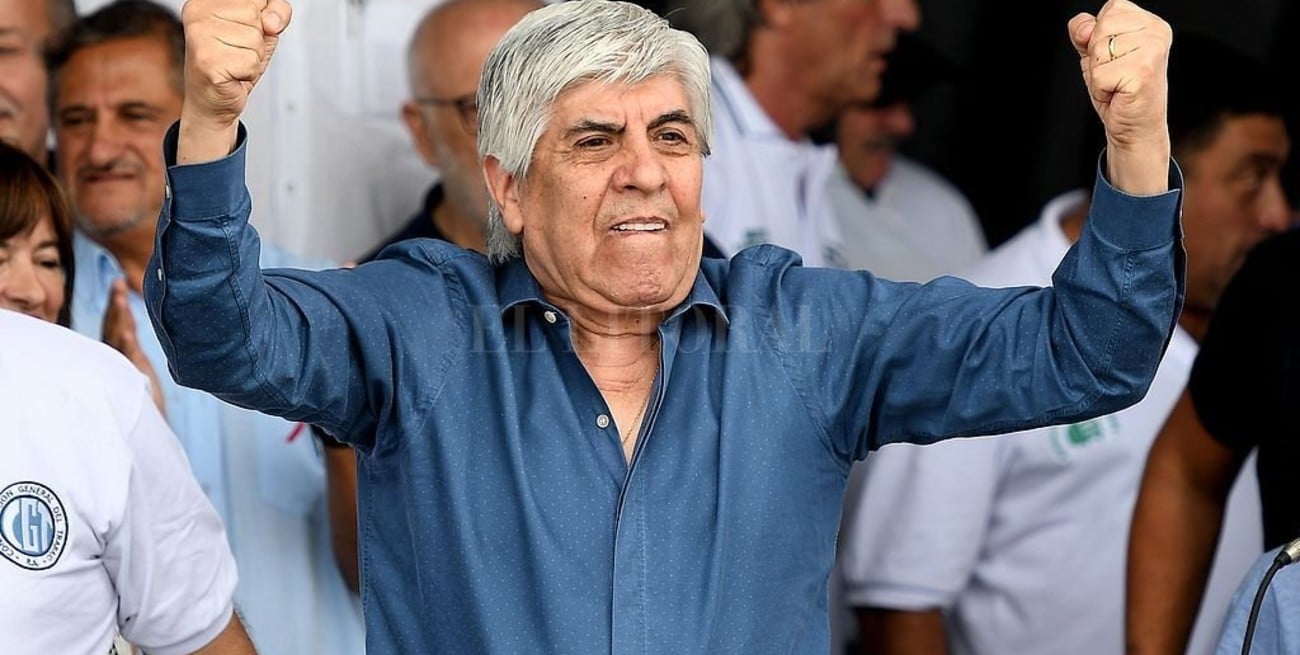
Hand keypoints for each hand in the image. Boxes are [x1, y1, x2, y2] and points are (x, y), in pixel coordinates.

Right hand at [103, 279, 166, 414]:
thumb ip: (133, 350)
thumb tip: (132, 331)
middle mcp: (119, 360)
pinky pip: (129, 360)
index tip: (118, 284)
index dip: (115, 306)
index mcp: (120, 355)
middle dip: (115, 304)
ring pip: (119, 340)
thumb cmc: (145, 401)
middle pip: (113, 327)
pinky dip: (127, 346)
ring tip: (120, 300)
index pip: (114, 326)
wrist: (146, 429)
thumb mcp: (139, 370)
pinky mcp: (134, 379)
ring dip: (119, 319)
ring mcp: (125, 369)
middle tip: (117, 282)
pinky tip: (127, 333)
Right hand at [178, 0, 291, 162]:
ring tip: (233, 64)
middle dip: (257, 40)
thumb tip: (271, 21)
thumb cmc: (234, 63)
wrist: (212, 101)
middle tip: (236, 53)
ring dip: (252, 58)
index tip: (244, 32)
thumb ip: (276, 11)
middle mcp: (197, 13)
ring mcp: (199, 36)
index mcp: (206, 0)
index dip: (265, 19)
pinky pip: (251, 61)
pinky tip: (231, 75)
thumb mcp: (262, 30)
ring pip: (255, 40)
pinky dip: (248, 73)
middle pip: (257, 16)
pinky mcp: (207, 60)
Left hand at [1069, 0, 1171, 194]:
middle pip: (1101, 28)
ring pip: (1098, 51)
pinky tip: (1118, 93)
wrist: (1135, 127)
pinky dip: (1101, 89)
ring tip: (1116, 84)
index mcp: (1150, 22)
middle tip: (1115, 74)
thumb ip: (1085, 31)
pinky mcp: (1143, 71)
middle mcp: (1157, 32)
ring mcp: (1153, 50)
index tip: (1115, 57)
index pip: (1110, 8)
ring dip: (1098, 74)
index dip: (1099, 36)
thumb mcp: (1095, 54)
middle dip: (1097, 56)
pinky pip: (1099, 74)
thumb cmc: (1118, 90)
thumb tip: (1085, 28)